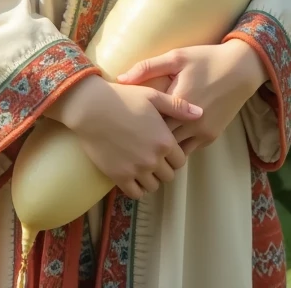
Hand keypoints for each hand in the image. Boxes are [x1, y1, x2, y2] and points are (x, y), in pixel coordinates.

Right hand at [43, 73, 201, 199]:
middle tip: (152, 156)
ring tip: (142, 165)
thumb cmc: (123, 97)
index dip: (174, 155)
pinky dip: (136, 187)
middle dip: (163, 167)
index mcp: (164, 140)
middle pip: (169, 176)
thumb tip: (200, 113)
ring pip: (153, 186)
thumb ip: (178, 107)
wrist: (91, 107)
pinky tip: (131, 174)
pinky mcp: (119, 177)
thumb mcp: (153, 96)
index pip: (180, 161)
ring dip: (150, 178)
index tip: (164, 148)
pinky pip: (135, 193)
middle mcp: (153, 159)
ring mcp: (136, 170)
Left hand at [117, 41, 268, 155]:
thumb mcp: (176, 57)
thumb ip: (147, 68)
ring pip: (174, 151)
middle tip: (128, 136)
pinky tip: (164, 142)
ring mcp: (202, 132)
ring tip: (144, 142)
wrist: (241, 69)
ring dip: (161, 147)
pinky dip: (176, 148)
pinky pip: (188, 150)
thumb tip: (121, 79)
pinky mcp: (210, 137)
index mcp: (178, 101)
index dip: (134, 122)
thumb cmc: (206, 59)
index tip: (121, 121)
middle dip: (145, 138)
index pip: (148, 121)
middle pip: (159, 139)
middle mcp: (190, 121)